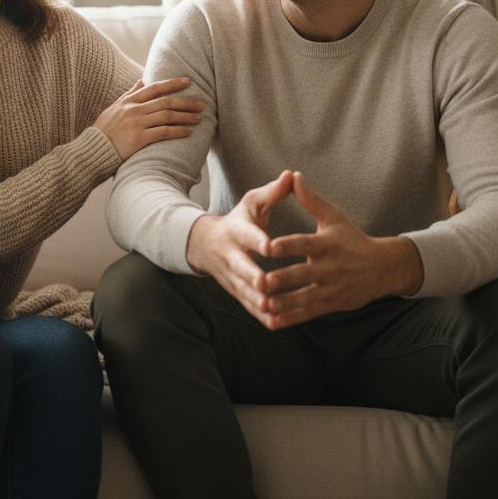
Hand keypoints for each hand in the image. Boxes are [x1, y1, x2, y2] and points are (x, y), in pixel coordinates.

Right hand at [95, 77, 203, 160]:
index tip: (187, 81)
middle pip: (165, 101)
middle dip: (185, 101)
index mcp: (128, 101)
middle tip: (201, 103)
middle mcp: (133, 110)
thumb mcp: (114, 108)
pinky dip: (177, 131)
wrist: (92, 151)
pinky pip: (163, 132)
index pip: (154, 87)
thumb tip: (143, 78)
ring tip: (198, 118)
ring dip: (185, 116)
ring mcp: (136, 123)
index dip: (172, 83)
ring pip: (167, 115)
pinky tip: (188, 132)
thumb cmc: (104, 131)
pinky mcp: (138, 139)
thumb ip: (130, 93)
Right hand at [185, 170, 293, 325]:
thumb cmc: (238, 220)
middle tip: (266, 284)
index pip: (248, 235)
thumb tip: (291, 175)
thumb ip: (273, 192)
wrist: (206, 244)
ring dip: (256, 300)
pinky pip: (247, 305)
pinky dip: (259, 314)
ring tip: (273, 308)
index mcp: (237, 230)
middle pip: (242, 267)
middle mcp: (231, 254)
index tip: (270, 246)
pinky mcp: (235, 291)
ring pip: (244, 290)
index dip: (258, 240)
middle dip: (252, 276)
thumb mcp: (252, 202)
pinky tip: (275, 323)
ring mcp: (231, 275)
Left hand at [260, 172, 423, 328]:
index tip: (268, 246)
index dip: (287, 246)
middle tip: (259, 281)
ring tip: (262, 304)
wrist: (383, 268)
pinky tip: (271, 321)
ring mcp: (330, 288)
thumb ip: (310, 199)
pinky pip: (308, 313)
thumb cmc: (352, 238)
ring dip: (282, 303)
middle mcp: (328, 268)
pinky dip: (290, 318)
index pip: (303, 244)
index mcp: (326, 244)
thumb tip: (293, 176)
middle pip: (301, 275)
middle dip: (280, 280)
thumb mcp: (334, 216)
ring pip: (303, 298)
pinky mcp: (331, 304)